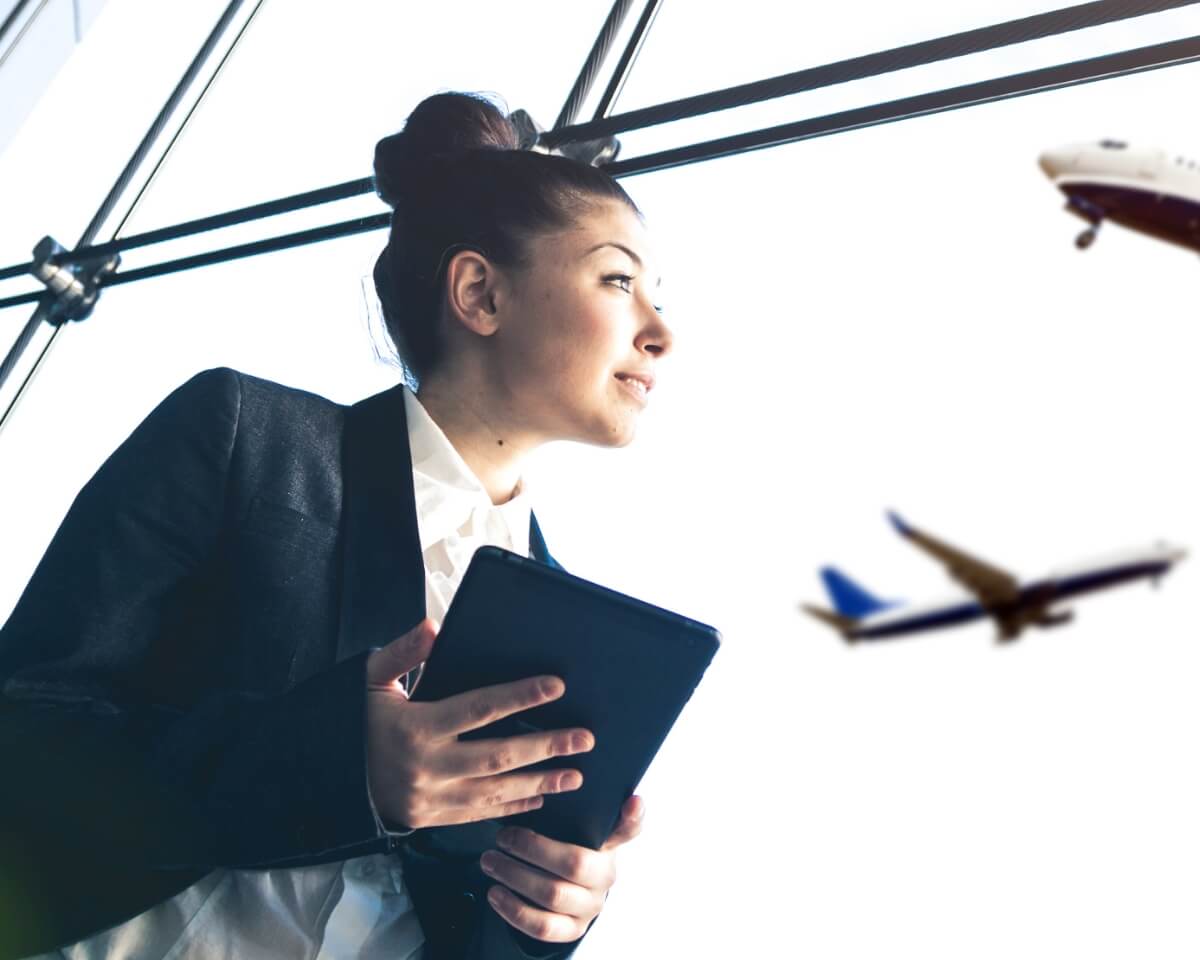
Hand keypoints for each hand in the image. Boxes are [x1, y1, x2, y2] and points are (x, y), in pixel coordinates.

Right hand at [365, 618, 594, 828]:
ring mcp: (431, 798)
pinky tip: (542, 799)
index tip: (557, 686)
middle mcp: (428, 765)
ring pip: (496, 791)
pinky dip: (513, 807)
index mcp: (416, 726)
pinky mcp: (431, 819)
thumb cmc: (354, 720)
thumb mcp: (370, 680)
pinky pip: (480, 815)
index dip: (521, 696)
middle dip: (547, 746)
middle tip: (585, 738)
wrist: (325, 778)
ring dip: (541, 783)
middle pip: (499, 755)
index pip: (479, 708)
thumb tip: (433, 627)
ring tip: (577, 774)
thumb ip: (403, 652)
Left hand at [479, 795, 645, 942]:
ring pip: (553, 894)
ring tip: (489, 861)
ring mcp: (591, 906)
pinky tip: (495, 893)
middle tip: (501, 838)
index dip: (634, 816)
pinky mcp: (573, 930)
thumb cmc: (563, 849)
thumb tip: (556, 773)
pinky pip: (543, 927)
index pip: (629, 828)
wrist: (566, 895)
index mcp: (609, 845)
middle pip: (575, 863)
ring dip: (514, 876)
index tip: (633, 800)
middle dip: (531, 848)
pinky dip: (514, 910)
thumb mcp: (571, 828)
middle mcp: (606, 876)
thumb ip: (571, 807)